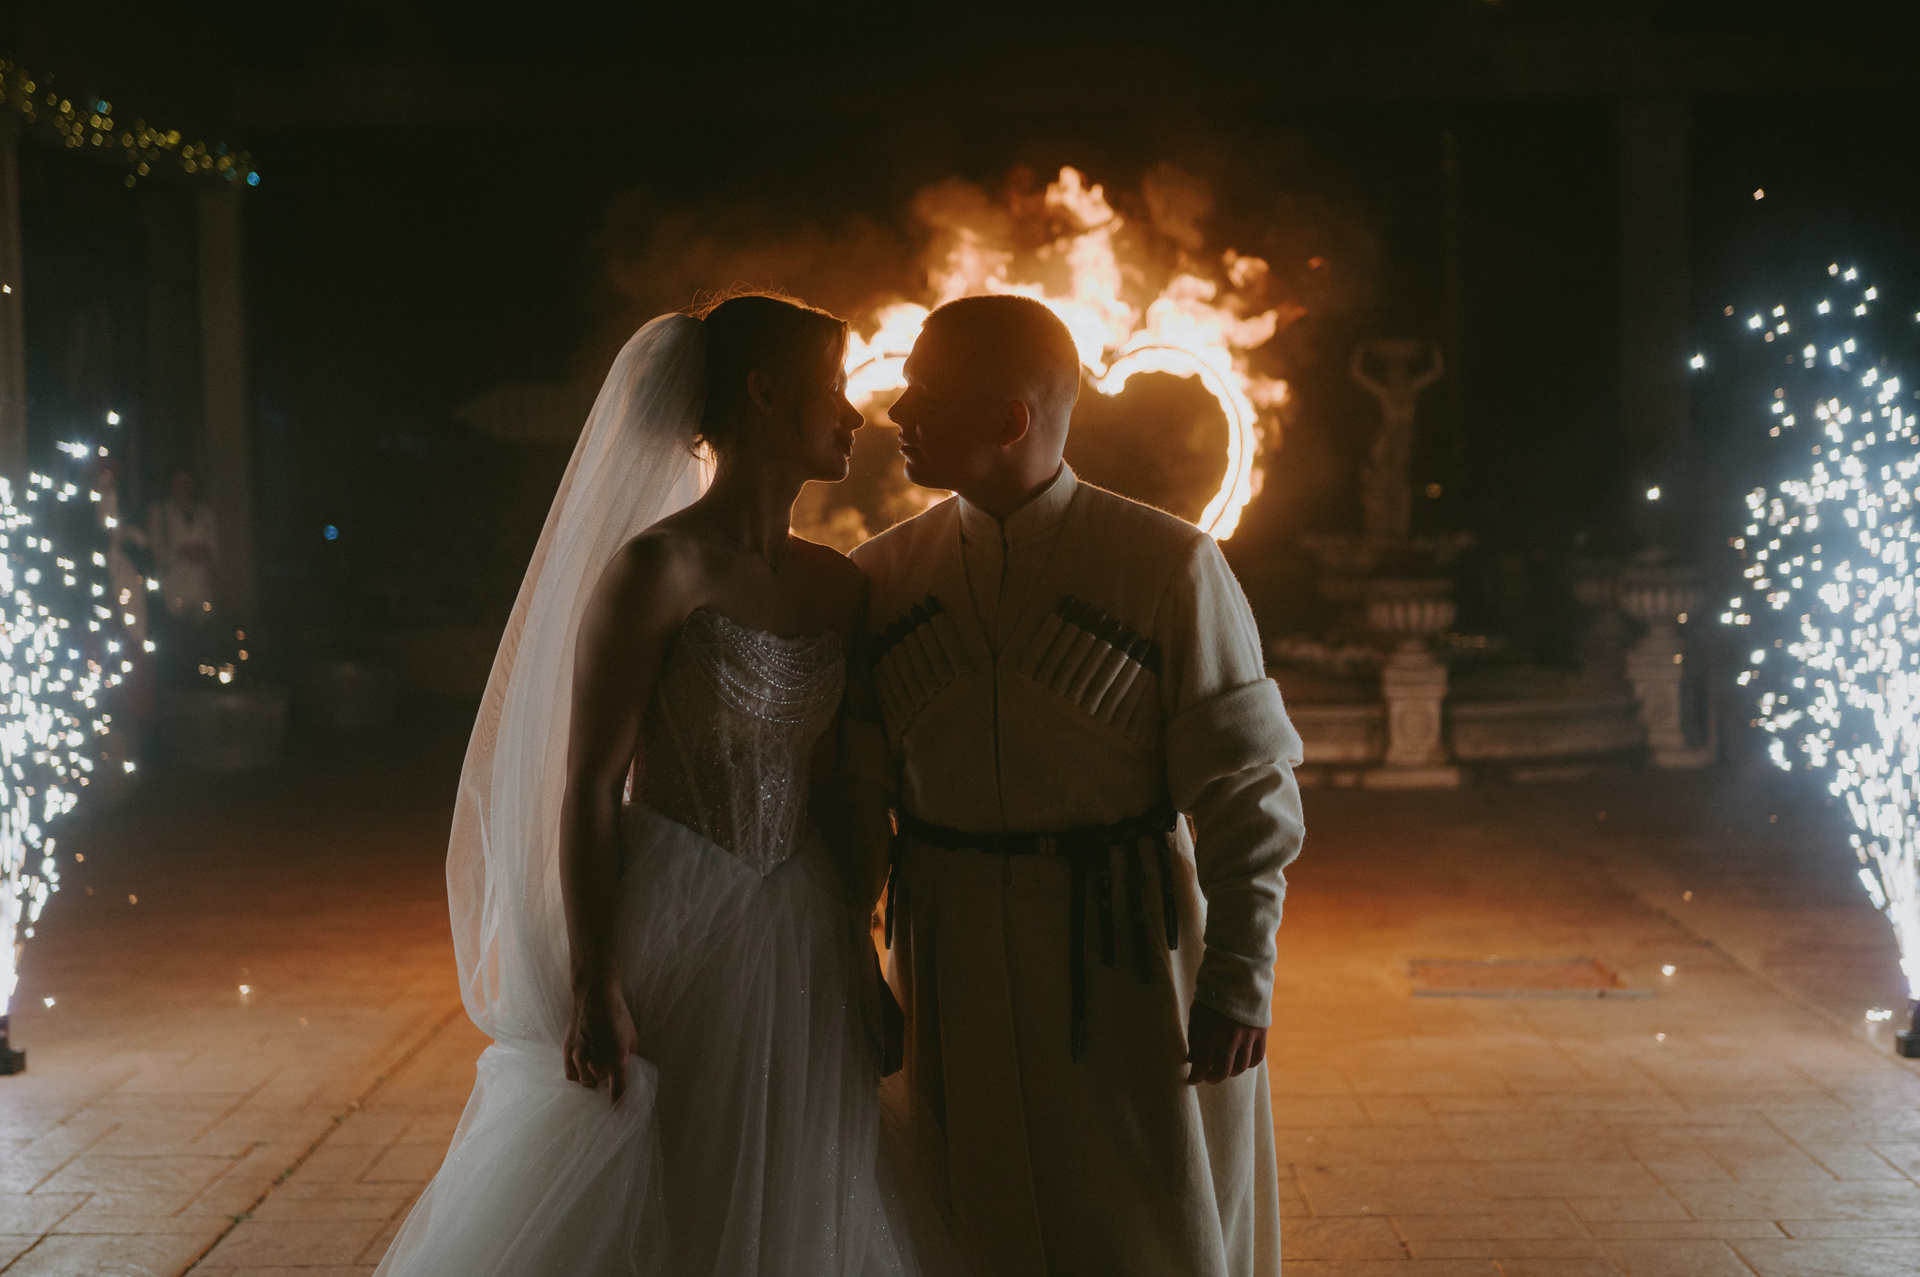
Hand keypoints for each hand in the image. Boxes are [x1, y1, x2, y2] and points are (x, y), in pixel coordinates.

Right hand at [563, 974, 639, 1103]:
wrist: (595, 997)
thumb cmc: (618, 1016)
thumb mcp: (632, 1038)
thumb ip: (628, 1058)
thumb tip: (626, 1072)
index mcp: (616, 1059)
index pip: (618, 1093)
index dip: (620, 1107)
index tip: (621, 1116)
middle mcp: (596, 1062)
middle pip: (602, 1085)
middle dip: (608, 1081)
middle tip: (611, 1069)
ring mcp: (579, 1058)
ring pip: (586, 1081)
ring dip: (593, 1077)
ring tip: (597, 1064)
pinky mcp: (567, 1052)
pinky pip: (572, 1075)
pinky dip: (578, 1075)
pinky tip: (583, 1067)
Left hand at [1184, 1001, 1265, 1085]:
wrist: (1239, 975)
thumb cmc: (1213, 995)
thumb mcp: (1197, 1013)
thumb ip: (1194, 1038)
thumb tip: (1191, 1060)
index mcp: (1210, 1030)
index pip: (1202, 1063)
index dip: (1196, 1076)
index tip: (1192, 1079)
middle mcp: (1230, 1036)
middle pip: (1222, 1070)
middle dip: (1212, 1078)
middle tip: (1207, 1078)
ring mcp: (1247, 1035)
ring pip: (1240, 1067)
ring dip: (1230, 1073)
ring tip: (1223, 1070)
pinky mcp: (1261, 1033)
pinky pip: (1256, 1058)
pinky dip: (1247, 1064)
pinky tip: (1240, 1062)